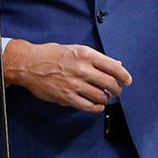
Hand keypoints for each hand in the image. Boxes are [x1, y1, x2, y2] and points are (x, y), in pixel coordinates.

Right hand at [2, 39, 131, 112]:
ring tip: (106, 96)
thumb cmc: (52, 55)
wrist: (29, 64)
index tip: (128, 80)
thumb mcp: (76, 49)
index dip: (124, 75)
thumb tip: (116, 63)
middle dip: (117, 88)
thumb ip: (97, 58)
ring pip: (101, 96)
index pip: (113, 66)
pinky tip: (98, 105)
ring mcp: (74, 84)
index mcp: (86, 55)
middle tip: (117, 90)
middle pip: (109, 82)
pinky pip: (88, 106)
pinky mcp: (66, 97)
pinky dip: (96, 107)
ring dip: (107, 98)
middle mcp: (82, 69)